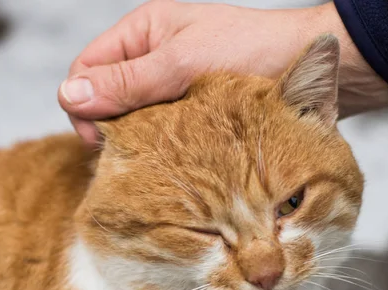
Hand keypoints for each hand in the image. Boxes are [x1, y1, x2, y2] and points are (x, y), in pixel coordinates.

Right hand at [58, 0, 387, 144]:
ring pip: (137, 116)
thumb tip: (69, 94)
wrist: (318, 67)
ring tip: (159, 159)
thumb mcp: (183, 62)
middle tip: (135, 156)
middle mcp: (155, 55)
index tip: (103, 141)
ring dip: (142, 138)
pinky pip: (164, 128)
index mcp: (144, 32)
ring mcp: (176, 82)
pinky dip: (165, 144)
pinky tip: (177, 158)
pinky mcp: (196, 107)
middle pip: (109, 96)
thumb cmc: (253, 51)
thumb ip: (128, 81)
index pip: (88, 70)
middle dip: (114, 126)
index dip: (86, 106)